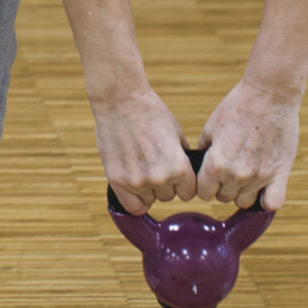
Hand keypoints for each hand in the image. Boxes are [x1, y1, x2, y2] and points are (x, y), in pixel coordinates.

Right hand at [91, 85, 197, 214]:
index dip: (184, 183)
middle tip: (155, 164)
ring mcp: (137, 181)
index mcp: (179, 167)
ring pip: (150, 200)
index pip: (189, 193)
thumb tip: (188, 177)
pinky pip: (132, 207)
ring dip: (148, 190)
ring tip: (142, 168)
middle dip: (165, 184)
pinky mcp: (117, 181)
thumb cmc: (151, 113)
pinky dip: (135, 201)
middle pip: (169, 196)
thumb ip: (182, 159)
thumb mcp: (177, 134)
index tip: (177, 175)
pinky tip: (135, 188)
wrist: (122, 101)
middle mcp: (160, 178)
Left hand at [198, 72, 303, 210]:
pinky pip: (272, 203)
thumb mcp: (211, 126)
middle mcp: (236, 174)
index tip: (210, 177)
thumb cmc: (238, 106)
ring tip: (246, 174)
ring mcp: (259, 177)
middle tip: (230, 169)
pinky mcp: (280, 173)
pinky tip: (265, 189)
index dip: (205, 185)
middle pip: (224, 198)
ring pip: (245, 202)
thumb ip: (205, 149)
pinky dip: (267, 201)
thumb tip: (199, 164)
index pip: (203, 193)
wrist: (269, 95)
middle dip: (223, 186)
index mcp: (215, 164)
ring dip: (243, 192)